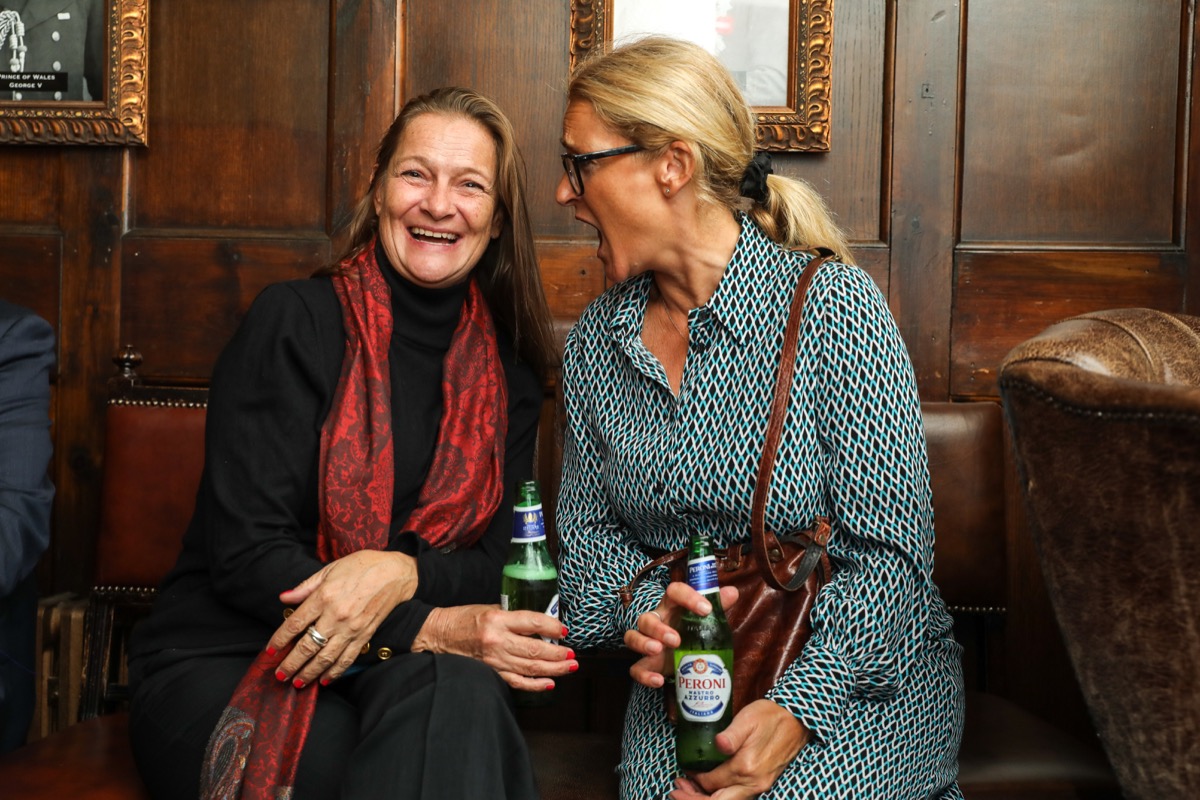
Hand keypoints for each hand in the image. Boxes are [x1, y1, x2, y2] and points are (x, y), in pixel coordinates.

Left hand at [269, 549, 418, 687]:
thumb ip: (306, 586)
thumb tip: (284, 598)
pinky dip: (335, 672)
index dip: (279, 640)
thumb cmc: (363, 566)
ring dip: (309, 673)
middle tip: (279, 675)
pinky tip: (325, 680)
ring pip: (325, 657)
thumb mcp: (331, 569)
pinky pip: (347, 658)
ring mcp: (351, 628)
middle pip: (307, 646)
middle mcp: (336, 615)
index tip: (270, 652)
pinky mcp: (365, 635)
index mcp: (324, 596)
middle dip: (290, 664)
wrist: (396, 573)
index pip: (294, 624)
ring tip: (297, 682)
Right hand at [412, 605, 577, 690]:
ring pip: (530, 668)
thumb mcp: (490, 608)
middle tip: (573, 654)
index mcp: (498, 619)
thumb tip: (541, 624)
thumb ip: (514, 617)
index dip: (552, 627)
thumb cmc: (464, 618)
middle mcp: (497, 641)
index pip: (532, 623)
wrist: (437, 634)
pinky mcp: (490, 673)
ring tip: (570, 667)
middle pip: (535, 650)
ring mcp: (493, 660)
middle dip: (559, 654)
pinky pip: (516, 682)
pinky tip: (550, 683)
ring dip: (554, 669)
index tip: (565, 630)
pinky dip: (534, 685)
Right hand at [623, 581, 739, 689]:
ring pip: (633, 637)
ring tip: (658, 650)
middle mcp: (657, 622)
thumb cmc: (693, 630)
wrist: (683, 654)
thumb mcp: (706, 619)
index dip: (688, 596)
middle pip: (646, 618)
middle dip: (659, 629)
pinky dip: (644, 675)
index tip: (706, 609)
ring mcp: (648, 642)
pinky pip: (636, 668)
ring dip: (643, 643)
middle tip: (676, 640)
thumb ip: (718, 605)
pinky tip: (659, 680)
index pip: (674, 592)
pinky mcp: (647, 663)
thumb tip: (732, 591)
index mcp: (672, 607)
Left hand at [670, 699, 809, 799]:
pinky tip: (709, 788)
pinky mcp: (762, 784)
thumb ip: (732, 734)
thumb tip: (719, 743)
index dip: (694, 780)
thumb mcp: (748, 718)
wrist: (796, 720)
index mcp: (747, 766)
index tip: (683, 771)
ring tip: (687, 791)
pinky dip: (719, 796)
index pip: (712, 783)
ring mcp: (760, 786)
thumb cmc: (770, 716)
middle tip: (675, 791)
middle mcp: (754, 782)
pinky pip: (737, 798)